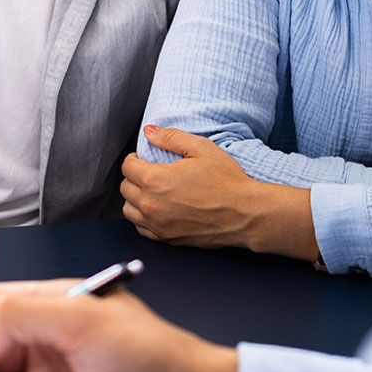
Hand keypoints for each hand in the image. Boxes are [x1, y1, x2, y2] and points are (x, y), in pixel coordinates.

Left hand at [121, 126, 318, 260]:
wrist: (245, 213)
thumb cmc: (227, 181)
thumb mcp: (201, 148)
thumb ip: (171, 137)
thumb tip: (150, 132)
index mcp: (155, 180)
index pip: (128, 167)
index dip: (134, 159)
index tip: (142, 158)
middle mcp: (151, 205)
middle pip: (125, 188)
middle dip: (134, 177)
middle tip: (148, 172)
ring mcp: (158, 225)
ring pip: (129, 210)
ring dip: (135, 198)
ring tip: (151, 191)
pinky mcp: (168, 239)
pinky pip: (142, 229)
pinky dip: (143, 218)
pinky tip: (157, 209)